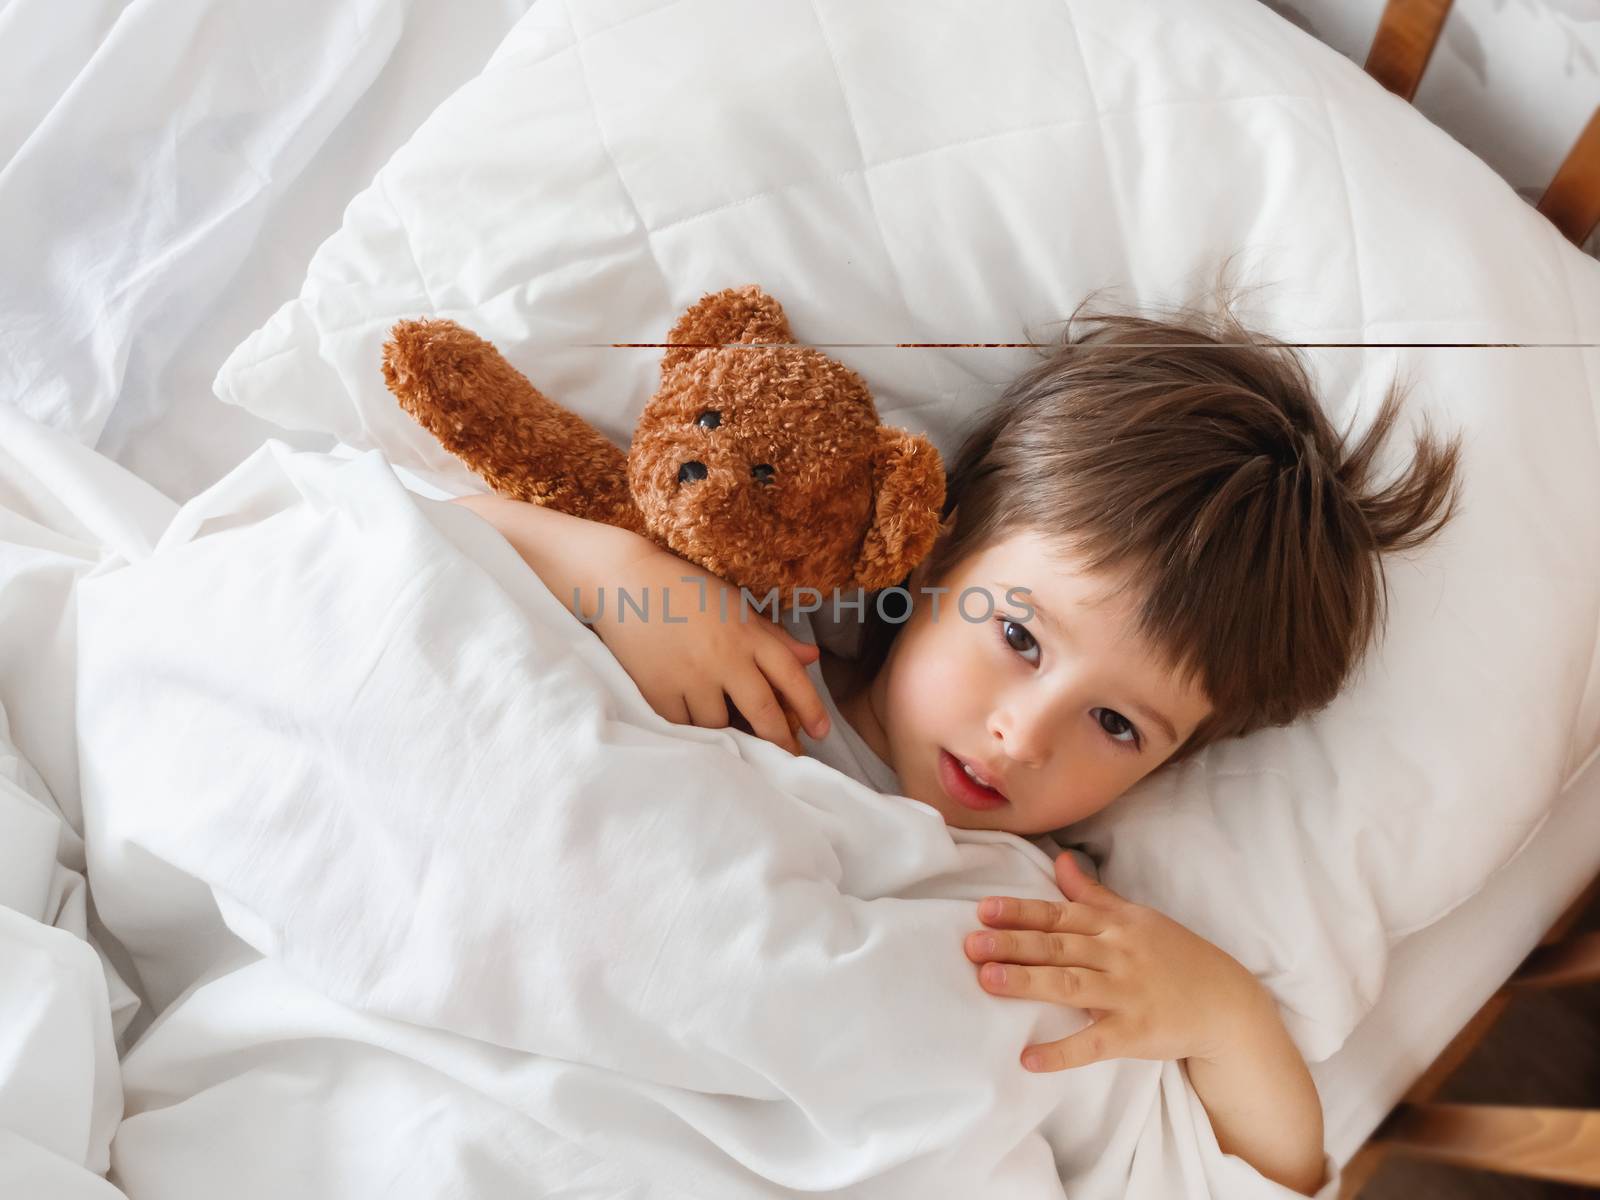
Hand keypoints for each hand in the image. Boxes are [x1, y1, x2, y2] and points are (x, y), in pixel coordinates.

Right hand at [594, 538, 829, 754]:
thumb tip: (812, 657)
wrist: (624, 581)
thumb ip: (773, 635)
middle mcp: (724, 656)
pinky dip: (690, 729)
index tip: (822, 732)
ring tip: (729, 736)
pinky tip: (693, 728)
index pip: (790, 676)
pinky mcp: (658, 689)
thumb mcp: (734, 604)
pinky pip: (683, 726)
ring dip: (727, 734)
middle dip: (780, 741)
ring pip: (720, 725)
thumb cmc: (684, 589)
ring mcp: (690, 675)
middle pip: (763, 711)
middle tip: (790, 760)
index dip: (811, 708)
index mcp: (746, 633)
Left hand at [964, 852, 1268, 1071]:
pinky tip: (1027, 1058)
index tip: (983, 910)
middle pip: (1058, 947)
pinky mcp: (1137, 1034)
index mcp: (1115, 925)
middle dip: (1013, 943)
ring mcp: (1128, 994)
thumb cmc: (1175, 956)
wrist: (1226, 1004)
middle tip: (971, 943)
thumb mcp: (1136, 917)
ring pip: (1070, 985)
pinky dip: (1061, 1052)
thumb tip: (1059, 860)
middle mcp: (1119, 954)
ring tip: (987, 980)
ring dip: (1027, 982)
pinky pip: (1093, 1043)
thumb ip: (1093, 893)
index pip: (1060, 916)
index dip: (1021, 912)